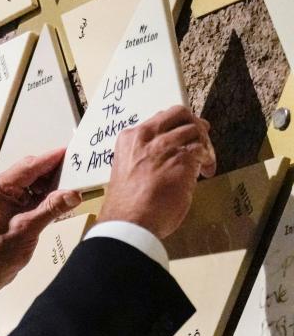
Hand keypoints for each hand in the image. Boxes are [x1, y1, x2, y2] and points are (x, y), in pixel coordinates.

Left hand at [0, 150, 82, 307]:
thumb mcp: (28, 229)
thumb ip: (51, 208)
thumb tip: (74, 193)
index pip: (30, 166)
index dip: (52, 158)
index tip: (71, 152)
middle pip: (31, 171)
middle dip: (53, 172)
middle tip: (77, 171)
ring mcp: (1, 196)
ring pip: (31, 182)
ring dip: (49, 185)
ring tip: (70, 187)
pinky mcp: (6, 206)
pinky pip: (27, 194)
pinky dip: (42, 196)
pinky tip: (56, 200)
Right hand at [98, 105, 215, 239]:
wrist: (130, 221)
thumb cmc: (127, 204)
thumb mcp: (129, 169)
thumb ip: (146, 157)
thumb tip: (167, 157)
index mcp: (130, 139)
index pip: (159, 119)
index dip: (175, 126)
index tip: (183, 136)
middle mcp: (146, 136)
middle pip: (179, 113)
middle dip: (194, 125)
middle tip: (201, 139)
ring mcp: (165, 146)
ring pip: (194, 129)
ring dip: (204, 144)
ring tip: (205, 161)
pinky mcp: (182, 158)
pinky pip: (202, 149)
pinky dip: (208, 159)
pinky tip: (206, 171)